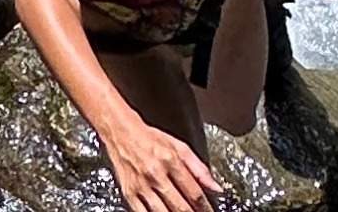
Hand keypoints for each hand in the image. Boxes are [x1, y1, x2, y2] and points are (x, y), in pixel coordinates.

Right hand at [98, 121, 222, 211]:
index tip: (209, 211)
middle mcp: (155, 174)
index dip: (205, 206)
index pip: (193, 192)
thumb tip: (216, 186)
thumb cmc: (150, 139)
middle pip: (180, 205)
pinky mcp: (129, 193)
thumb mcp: (179, 147)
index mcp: (170, 161)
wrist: (120, 133)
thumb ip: (200, 168)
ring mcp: (141, 185)